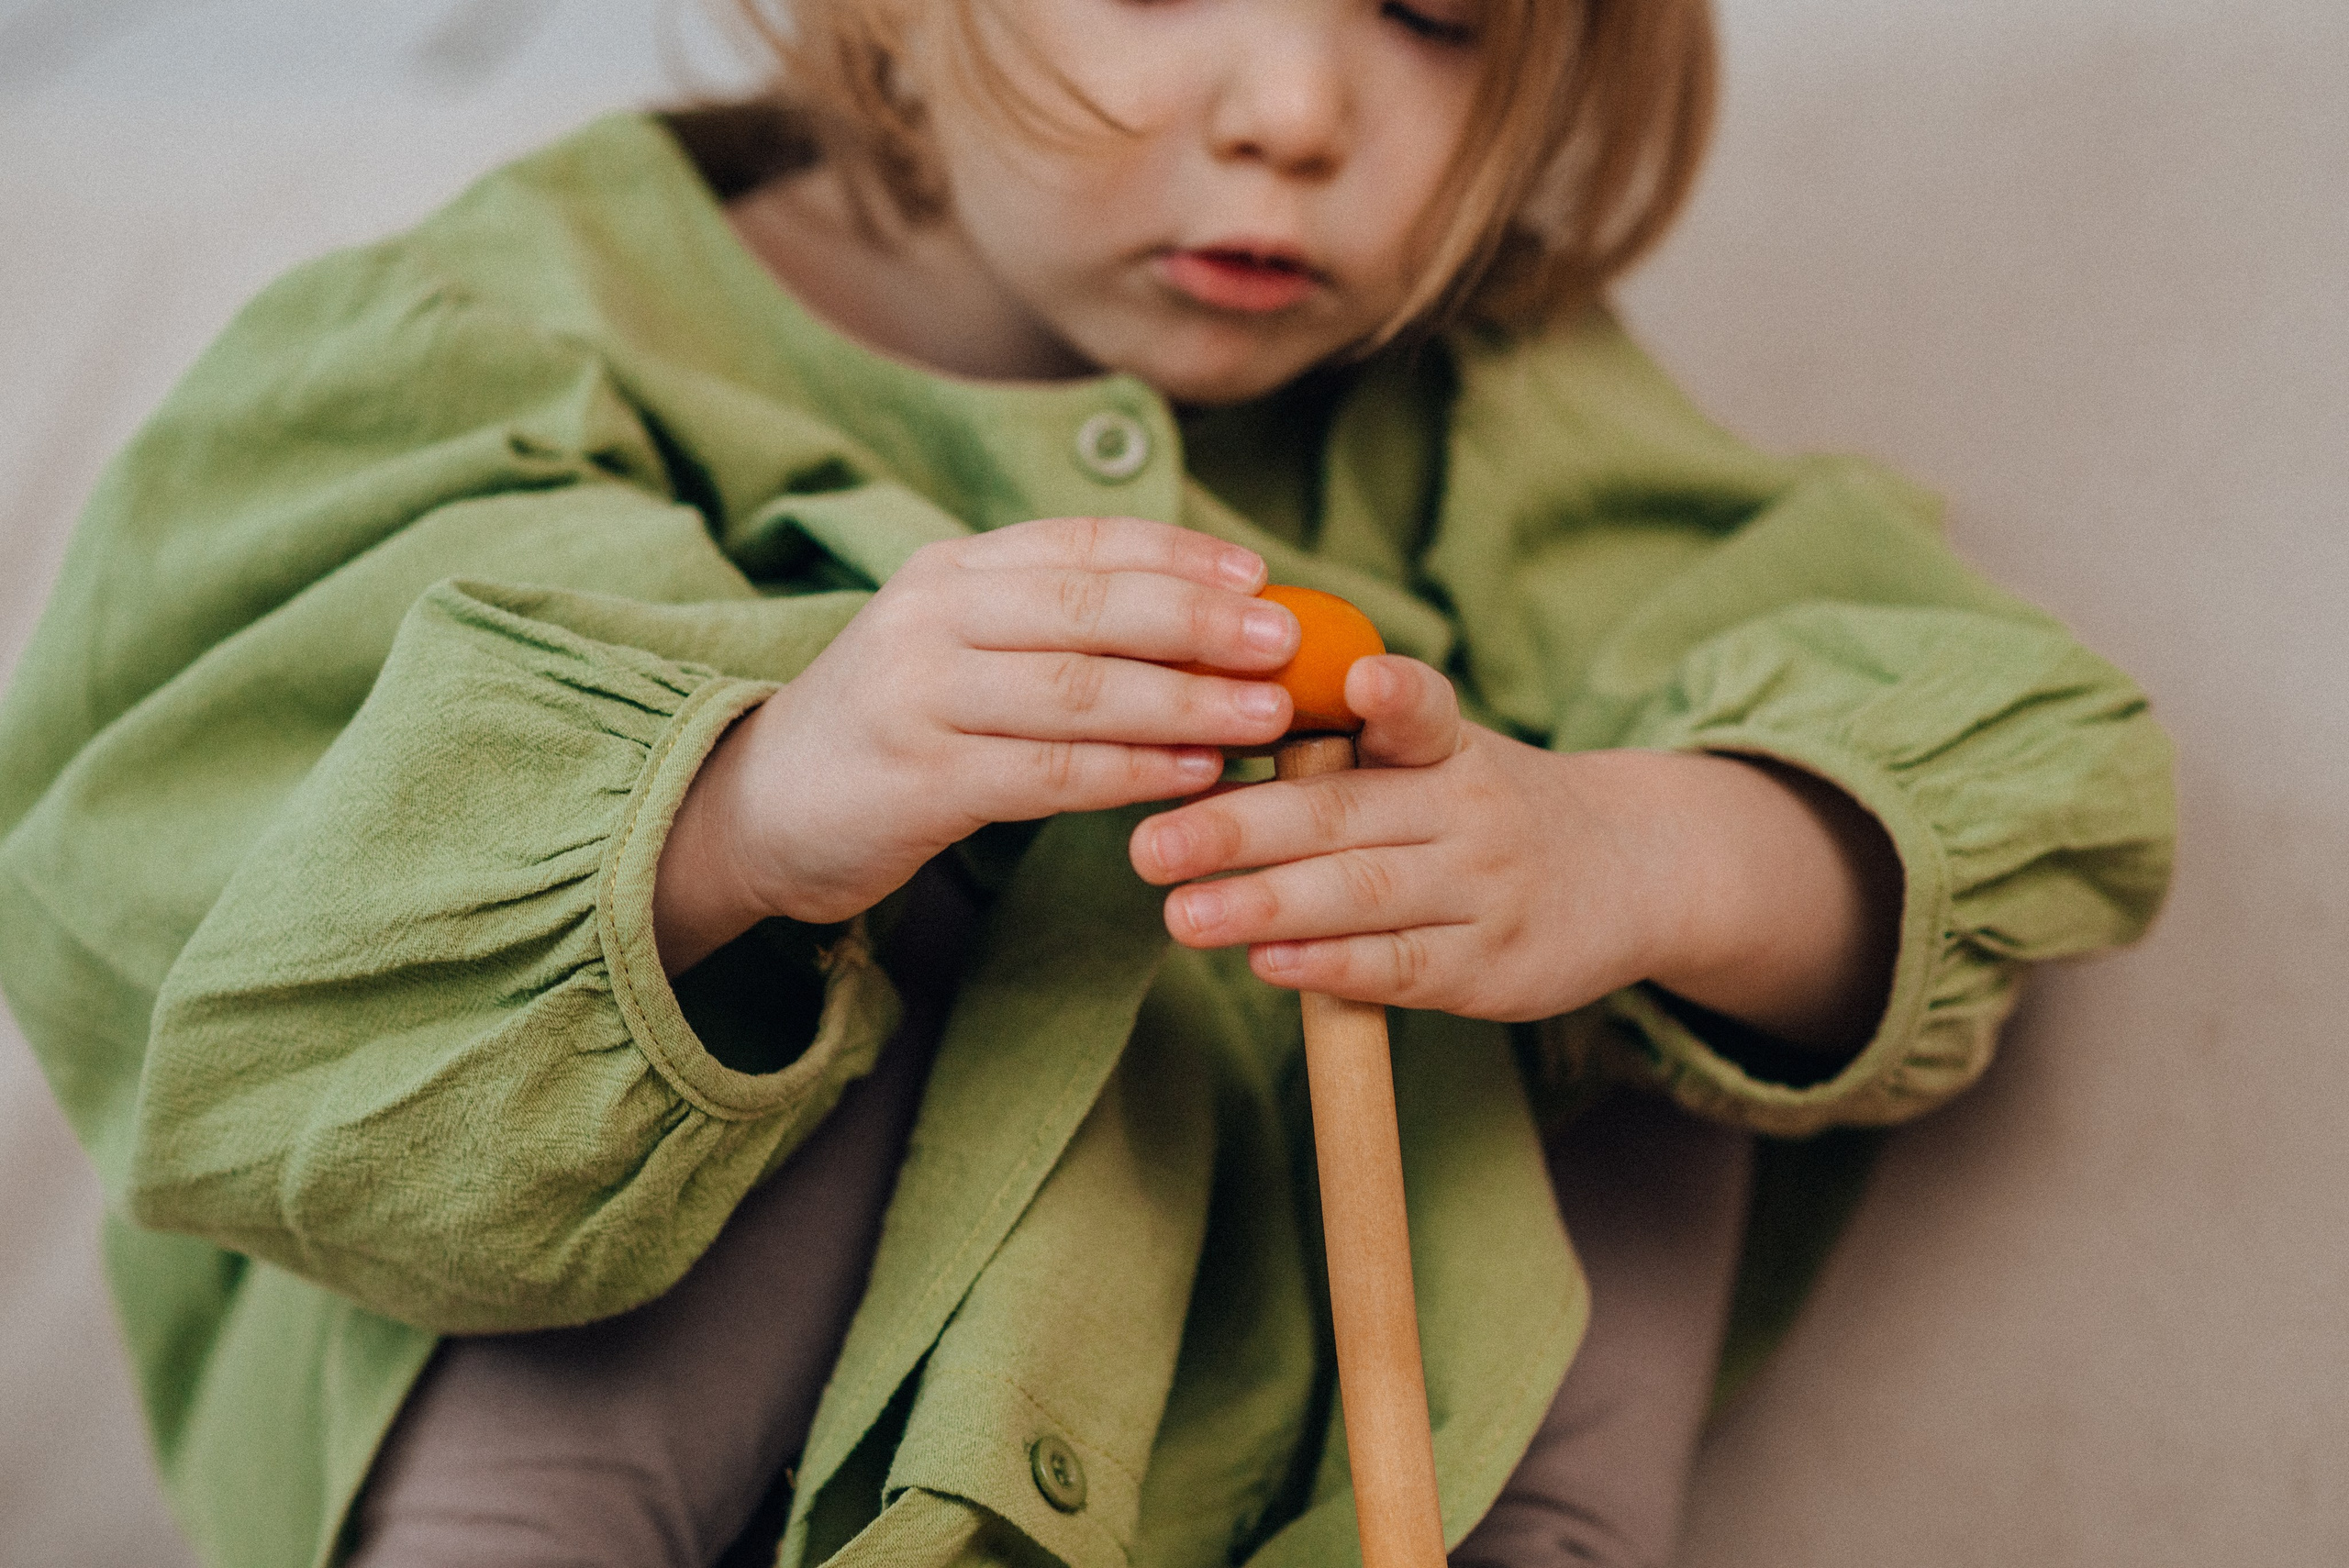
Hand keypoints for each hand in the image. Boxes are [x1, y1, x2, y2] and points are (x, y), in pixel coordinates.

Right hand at [654, 518, 1305, 972]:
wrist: (754, 807)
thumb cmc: (892, 729)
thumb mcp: (958, 649)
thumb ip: (1053, 627)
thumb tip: (1206, 622)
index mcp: (949, 569)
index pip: (1082, 543)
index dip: (1180, 555)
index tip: (1261, 575)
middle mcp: (931, 616)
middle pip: (1092, 607)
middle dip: (1201, 622)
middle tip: (1286, 642)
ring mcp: (919, 696)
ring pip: (1080, 690)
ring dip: (1185, 701)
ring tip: (1264, 715)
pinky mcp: (919, 779)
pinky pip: (1049, 771)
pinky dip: (1131, 772)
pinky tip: (1193, 775)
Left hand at [1129, 657, 1900, 1047]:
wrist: (1630, 873)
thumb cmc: (1481, 808)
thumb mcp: (1436, 756)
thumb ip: (1341, 745)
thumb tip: (1192, 728)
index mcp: (1446, 746)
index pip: (1423, 711)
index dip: (1392, 696)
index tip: (1358, 682)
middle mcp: (1471, 812)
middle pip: (1346, 816)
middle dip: (1240, 829)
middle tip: (1150, 846)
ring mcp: (1484, 892)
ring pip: (1366, 896)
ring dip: (1267, 906)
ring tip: (1183, 915)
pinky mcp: (1489, 969)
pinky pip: (1398, 966)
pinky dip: (1329, 966)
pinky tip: (1266, 961)